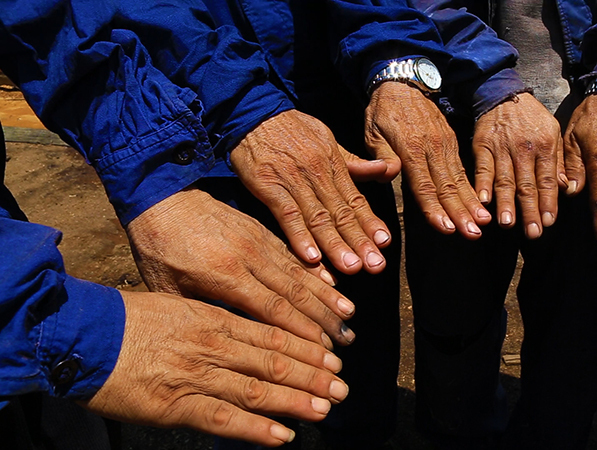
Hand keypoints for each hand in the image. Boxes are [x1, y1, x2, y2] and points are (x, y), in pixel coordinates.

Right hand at [83, 291, 347, 446]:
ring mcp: (199, 375)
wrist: (86, 335)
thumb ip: (215, 319)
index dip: (307, 348)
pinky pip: (226, 419)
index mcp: (216, 318)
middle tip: (341, 386)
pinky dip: (257, 428)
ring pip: (259, 389)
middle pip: (275, 361)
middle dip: (313, 375)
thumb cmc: (131, 319)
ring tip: (326, 408)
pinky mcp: (178, 405)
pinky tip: (283, 435)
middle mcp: (215, 344)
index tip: (332, 356)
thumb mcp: (181, 304)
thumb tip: (248, 330)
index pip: (273, 334)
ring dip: (296, 400)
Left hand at [126, 187, 355, 346]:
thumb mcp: (169, 288)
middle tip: (346, 340)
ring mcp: (258, 242)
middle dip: (323, 319)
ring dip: (327, 296)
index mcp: (223, 275)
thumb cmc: (158, 249)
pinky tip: (333, 284)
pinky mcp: (261, 231)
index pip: (271, 309)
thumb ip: (203, 312)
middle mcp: (248, 258)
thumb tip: (232, 341)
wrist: (161, 197)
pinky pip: (294, 254)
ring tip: (349, 316)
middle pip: (294, 293)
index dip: (300, 332)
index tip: (321, 350)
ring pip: (300, 272)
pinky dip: (316, 272)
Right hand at [230, 109, 391, 274]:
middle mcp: (317, 174)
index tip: (385, 244)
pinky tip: (310, 257)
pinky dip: (298, 235)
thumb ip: (355, 164)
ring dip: (334, 245)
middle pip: (341, 213)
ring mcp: (292, 180)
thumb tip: (389, 169)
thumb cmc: (293, 130)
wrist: (254, 112)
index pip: (355, 199)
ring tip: (350, 267)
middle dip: (359, 241)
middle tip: (375, 265)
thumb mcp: (328, 141)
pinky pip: (286, 213)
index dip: (370, 223)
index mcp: (333, 165)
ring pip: (317, 217)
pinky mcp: (268, 185)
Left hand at [365, 82, 491, 238]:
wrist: (404, 82)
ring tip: (482, 224)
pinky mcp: (452, 142)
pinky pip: (462, 169)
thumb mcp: (372, 131)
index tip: (446, 228)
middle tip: (472, 234)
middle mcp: (433, 147)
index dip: (435, 209)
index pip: (423, 185)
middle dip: (460, 213)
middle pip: (447, 186)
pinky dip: (472, 189)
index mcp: (410, 147)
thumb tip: (391, 175)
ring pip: (459, 180)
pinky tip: (480, 204)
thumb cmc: (382, 111)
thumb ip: (381, 155)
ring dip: (471, 204)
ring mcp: (445, 144)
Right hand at [472, 92, 562, 238]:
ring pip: (505, 179)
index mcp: (546, 147)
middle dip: (529, 211)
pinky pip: (482, 168)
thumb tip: (567, 189)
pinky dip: (482, 184)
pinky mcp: (482, 145)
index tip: (548, 222)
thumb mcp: (554, 133)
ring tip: (507, 223)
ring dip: (506, 203)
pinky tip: (483, 200)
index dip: (548, 202)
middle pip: (527, 185)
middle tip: (532, 233)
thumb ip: (559, 162)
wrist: (504, 94)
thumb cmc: (532, 118)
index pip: (547, 180)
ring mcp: (502, 148)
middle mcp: (525, 149)